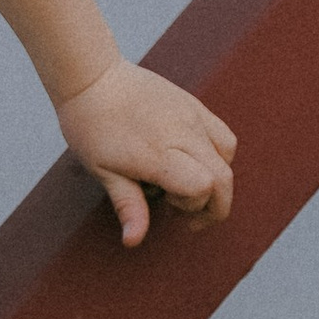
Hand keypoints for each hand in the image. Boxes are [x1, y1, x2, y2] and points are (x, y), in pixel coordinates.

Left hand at [52, 59, 237, 246]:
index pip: (204, 186)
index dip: (192, 205)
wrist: (92, 77)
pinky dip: (216, 154)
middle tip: (187, 216)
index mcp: (158, 153)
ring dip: (216, 178)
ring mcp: (191, 115)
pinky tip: (189, 160)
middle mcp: (182, 133)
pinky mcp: (193, 104)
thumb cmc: (91, 127)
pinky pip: (221, 133)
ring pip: (227, 154)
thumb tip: (133, 241)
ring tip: (185, 184)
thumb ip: (128, 205)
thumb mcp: (103, 171)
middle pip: (223, 176)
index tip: (167, 207)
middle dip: (215, 205)